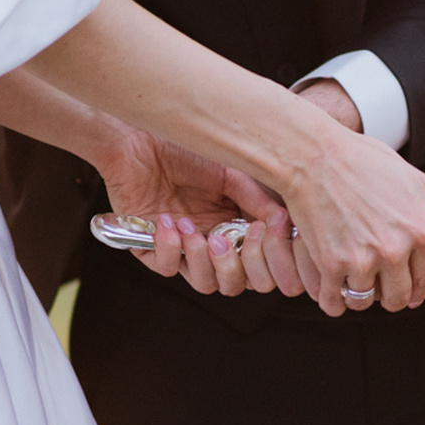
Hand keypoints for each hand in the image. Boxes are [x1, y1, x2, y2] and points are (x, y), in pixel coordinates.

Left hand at [88, 111, 301, 297]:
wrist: (140, 140)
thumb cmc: (185, 150)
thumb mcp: (231, 173)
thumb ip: (258, 200)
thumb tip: (284, 222)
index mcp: (236, 227)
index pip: (260, 266)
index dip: (266, 261)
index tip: (262, 231)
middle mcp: (212, 243)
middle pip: (235, 284)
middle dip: (234, 267)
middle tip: (224, 237)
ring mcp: (183, 248)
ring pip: (204, 284)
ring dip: (201, 259)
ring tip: (191, 227)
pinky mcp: (150, 248)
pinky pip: (167, 268)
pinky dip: (170, 248)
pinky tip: (167, 221)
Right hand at [275, 107, 424, 316]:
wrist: (314, 157)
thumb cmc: (363, 162)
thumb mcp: (418, 183)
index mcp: (421, 230)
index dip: (421, 285)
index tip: (412, 287)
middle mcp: (394, 249)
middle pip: (400, 297)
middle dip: (394, 294)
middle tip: (383, 281)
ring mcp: (362, 260)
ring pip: (367, 302)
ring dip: (363, 296)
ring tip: (357, 277)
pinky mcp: (331, 266)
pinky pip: (335, 303)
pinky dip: (334, 300)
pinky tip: (334, 287)